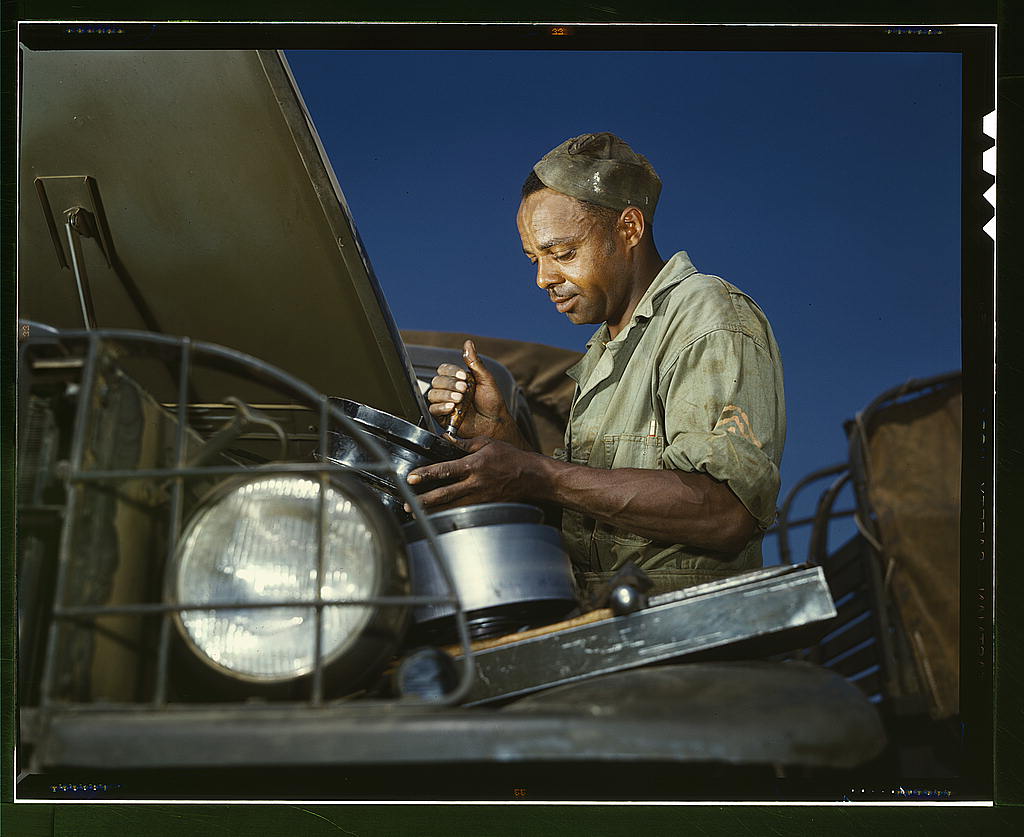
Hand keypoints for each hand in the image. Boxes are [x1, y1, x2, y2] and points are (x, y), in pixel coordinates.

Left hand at [406, 436, 546, 511]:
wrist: (531, 477)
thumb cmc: (510, 458)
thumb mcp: (487, 443)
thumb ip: (464, 443)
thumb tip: (444, 438)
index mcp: (474, 465)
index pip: (446, 469)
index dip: (427, 474)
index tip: (411, 478)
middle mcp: (475, 483)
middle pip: (445, 494)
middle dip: (424, 500)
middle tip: (408, 504)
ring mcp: (480, 498)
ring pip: (452, 507)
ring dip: (433, 511)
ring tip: (416, 514)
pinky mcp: (485, 506)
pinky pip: (464, 512)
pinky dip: (449, 515)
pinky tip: (437, 518)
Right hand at [425, 340, 515, 440]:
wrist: (495, 423)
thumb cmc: (492, 402)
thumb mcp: (486, 379)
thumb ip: (475, 362)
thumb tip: (468, 343)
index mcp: (458, 379)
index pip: (444, 369)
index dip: (451, 372)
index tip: (463, 376)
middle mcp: (449, 390)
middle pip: (436, 381)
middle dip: (450, 384)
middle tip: (464, 390)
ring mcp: (445, 403)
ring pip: (433, 394)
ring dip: (445, 395)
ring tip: (459, 399)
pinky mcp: (442, 417)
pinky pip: (432, 409)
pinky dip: (441, 407)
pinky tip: (452, 407)